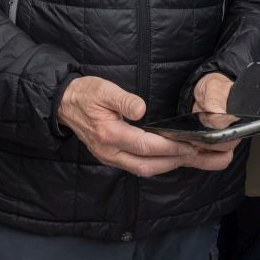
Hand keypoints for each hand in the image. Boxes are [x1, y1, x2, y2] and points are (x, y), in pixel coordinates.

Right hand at [57, 76, 234, 176]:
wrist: (64, 104)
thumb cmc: (85, 94)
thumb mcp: (103, 89)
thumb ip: (123, 99)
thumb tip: (141, 109)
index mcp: (108, 134)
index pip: (144, 146)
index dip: (169, 147)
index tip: (189, 144)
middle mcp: (108, 151)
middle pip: (146, 166)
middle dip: (173, 162)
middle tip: (195, 154)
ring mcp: (109, 157)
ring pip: (143, 170)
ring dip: (167, 166)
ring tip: (189, 157)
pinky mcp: (111, 158)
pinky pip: (137, 166)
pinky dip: (157, 164)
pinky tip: (170, 157)